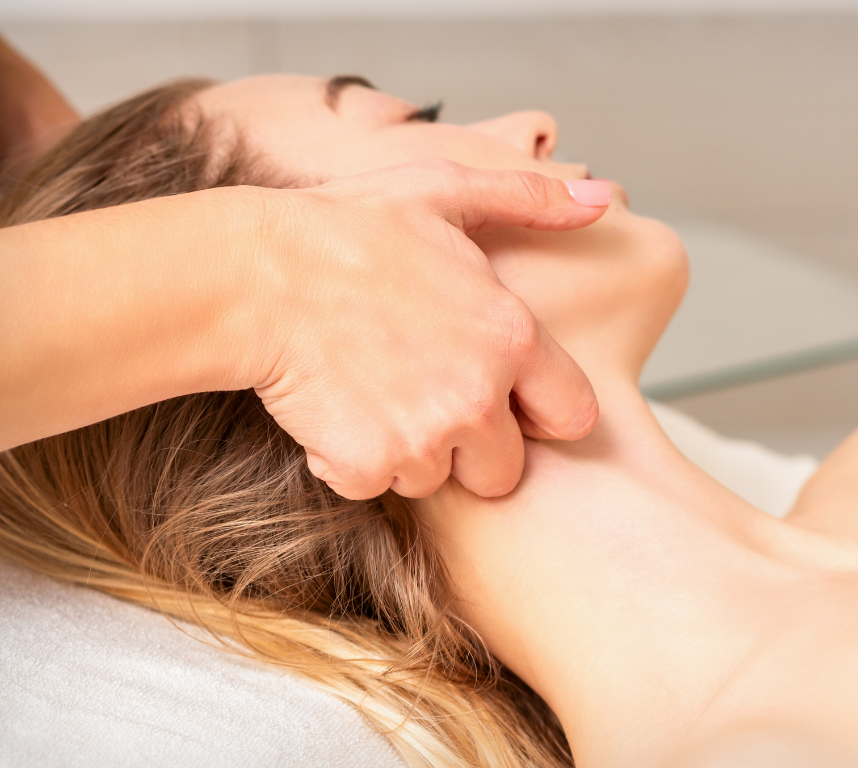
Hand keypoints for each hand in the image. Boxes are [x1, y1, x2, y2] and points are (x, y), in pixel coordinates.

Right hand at [243, 159, 611, 499]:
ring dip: (410, 451)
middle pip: (503, 468)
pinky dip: (355, 461)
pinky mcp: (368, 465)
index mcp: (510, 337)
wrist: (254, 275)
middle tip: (422, 392)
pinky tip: (337, 409)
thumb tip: (603, 201)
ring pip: (436, 479)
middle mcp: (478, 396)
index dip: (539, 411)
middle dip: (472, 445)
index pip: (573, 416)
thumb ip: (531, 201)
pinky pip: (376, 486)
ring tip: (374, 388)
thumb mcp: (444, 191)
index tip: (507, 398)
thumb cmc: (345, 227)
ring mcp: (423, 437)